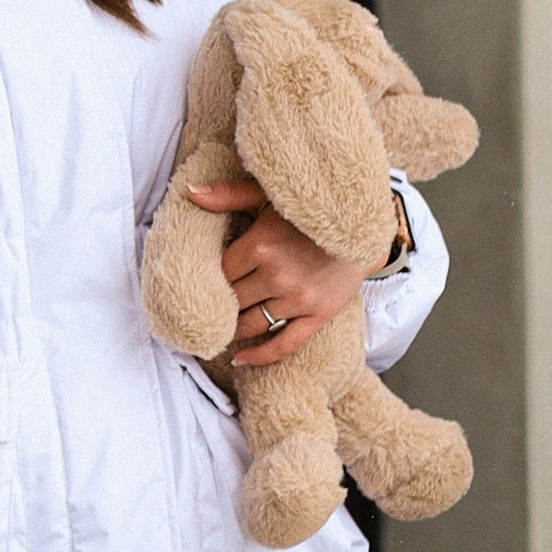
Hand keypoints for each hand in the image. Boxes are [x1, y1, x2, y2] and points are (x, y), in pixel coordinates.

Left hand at [182, 176, 360, 367]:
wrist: (362, 226)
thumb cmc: (307, 211)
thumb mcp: (267, 196)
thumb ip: (228, 195)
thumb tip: (189, 192)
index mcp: (260, 246)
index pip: (218, 274)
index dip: (207, 280)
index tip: (199, 283)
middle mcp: (277, 276)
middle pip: (232, 301)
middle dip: (219, 305)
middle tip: (204, 310)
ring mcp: (298, 299)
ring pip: (251, 324)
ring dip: (232, 330)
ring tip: (219, 330)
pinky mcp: (318, 315)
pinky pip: (284, 344)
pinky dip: (260, 356)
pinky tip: (241, 359)